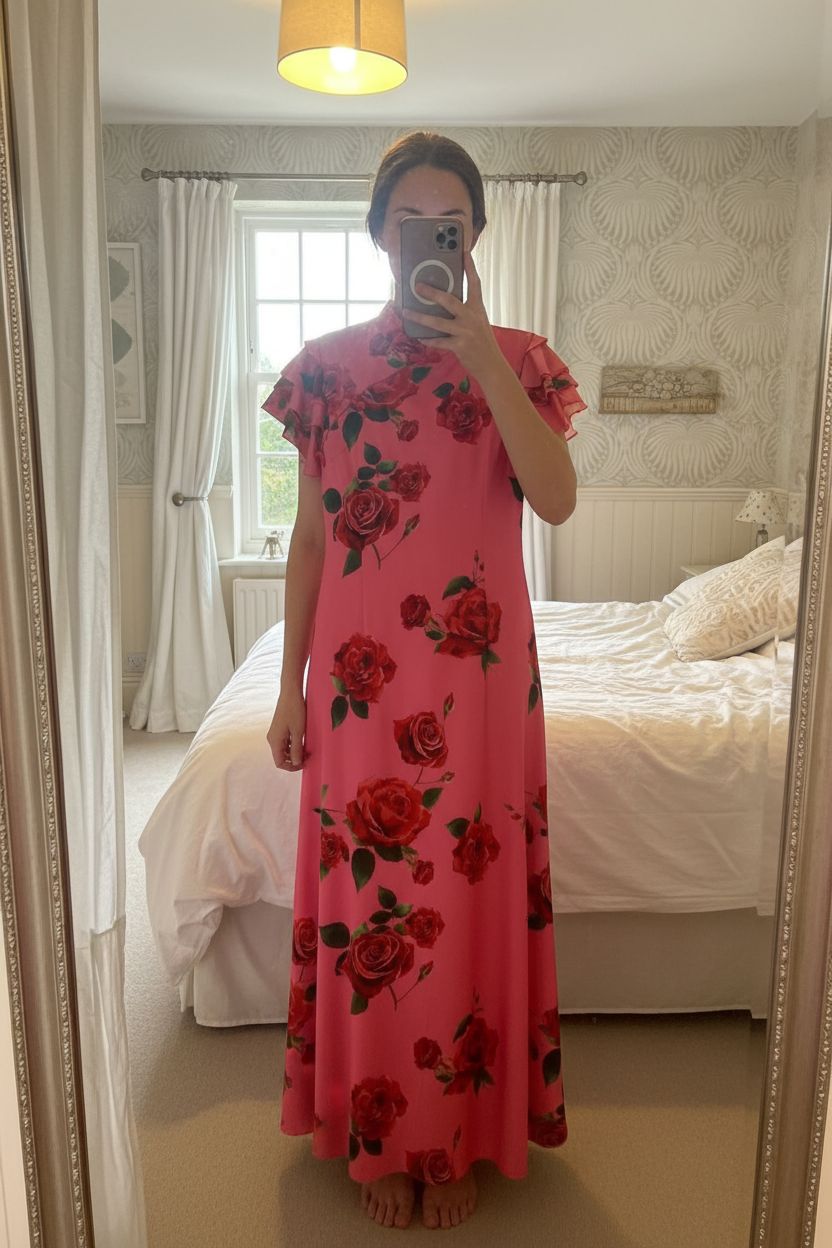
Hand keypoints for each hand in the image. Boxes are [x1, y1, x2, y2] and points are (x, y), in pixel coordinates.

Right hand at [266, 687, 306, 769]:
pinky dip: (293, 745)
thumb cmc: (295, 711)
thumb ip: (296, 749)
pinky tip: (302, 741)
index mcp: (274, 741)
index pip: (279, 762)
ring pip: (283, 750)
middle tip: (308, 756)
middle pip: (281, 757)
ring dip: (294, 752)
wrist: (290, 692)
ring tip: (307, 749)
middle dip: (294, 760)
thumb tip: (295, 764)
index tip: (304, 764)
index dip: (291, 767)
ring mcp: (275, 733)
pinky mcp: (279, 728)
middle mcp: (272, 739)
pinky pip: (284, 742)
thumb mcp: (298, 732)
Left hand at [407, 250, 504, 379]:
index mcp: (478, 308)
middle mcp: (472, 317)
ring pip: (438, 322)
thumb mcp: (478, 323)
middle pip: (449, 300)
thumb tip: (442, 304)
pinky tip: (418, 336)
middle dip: (431, 292)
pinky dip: (427, 339)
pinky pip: (438, 341)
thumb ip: (465, 312)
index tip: (464, 251)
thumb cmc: (482, 343)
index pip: (475, 283)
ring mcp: (465, 332)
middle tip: (417, 286)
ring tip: (406, 312)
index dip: (469, 267)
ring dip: (419, 316)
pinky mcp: (460, 346)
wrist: (492, 366)